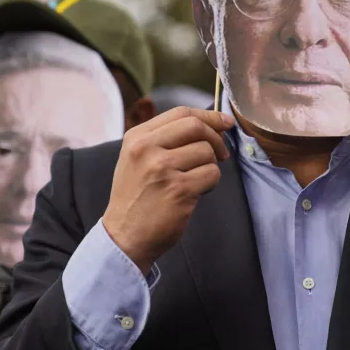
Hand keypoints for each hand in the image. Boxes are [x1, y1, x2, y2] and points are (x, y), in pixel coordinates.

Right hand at [102, 107, 234, 271]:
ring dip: (211, 166)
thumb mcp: (137, 159)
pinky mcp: (179, 190)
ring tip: (196, 180)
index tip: (225, 122)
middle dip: (216, 138)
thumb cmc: (137, 197)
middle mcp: (146, 149)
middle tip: (221, 154)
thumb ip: (165, 139)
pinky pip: (212, 174)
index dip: (209, 116)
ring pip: (207, 152)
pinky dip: (211, 183)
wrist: (124, 236)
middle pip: (196, 127)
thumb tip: (212, 125)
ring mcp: (162, 169)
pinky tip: (196, 192)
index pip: (180, 113)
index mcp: (137, 137)